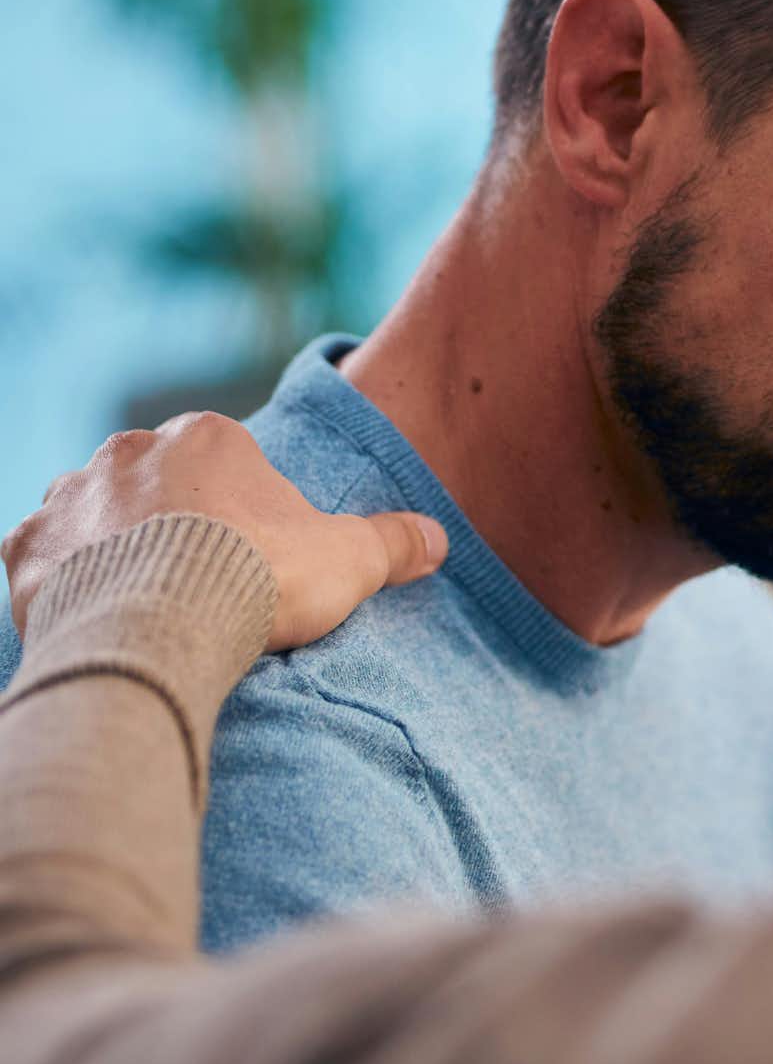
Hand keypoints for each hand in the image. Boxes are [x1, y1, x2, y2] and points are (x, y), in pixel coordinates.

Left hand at [4, 413, 447, 650]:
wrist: (159, 625)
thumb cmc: (259, 579)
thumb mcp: (349, 560)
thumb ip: (393, 542)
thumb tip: (439, 539)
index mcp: (208, 437)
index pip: (228, 463)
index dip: (247, 513)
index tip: (258, 559)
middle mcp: (131, 450)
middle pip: (158, 481)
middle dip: (175, 521)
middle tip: (205, 580)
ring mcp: (71, 494)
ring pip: (95, 512)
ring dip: (115, 544)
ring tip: (148, 601)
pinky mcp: (26, 545)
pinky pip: (41, 553)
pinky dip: (61, 576)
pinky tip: (90, 611)